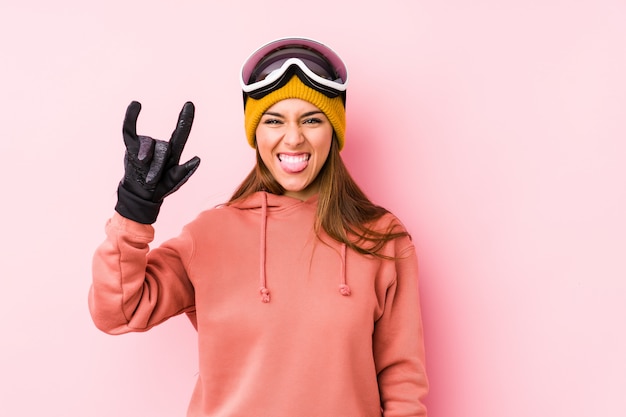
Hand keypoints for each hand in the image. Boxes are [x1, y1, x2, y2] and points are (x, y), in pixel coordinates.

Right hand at [115, 101, 200, 223]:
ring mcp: (146, 145)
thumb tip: (198, 158)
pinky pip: (129, 130)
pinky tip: (136, 105)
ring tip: (145, 177)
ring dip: (146, 162)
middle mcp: (160, 146)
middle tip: (152, 181)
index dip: (185, 119)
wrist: (140, 195)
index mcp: (173, 153)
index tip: (189, 104)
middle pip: (163, 149)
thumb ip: (184, 172)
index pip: (181, 134)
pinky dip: (131, 118)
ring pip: (148, 147)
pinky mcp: (131, 146)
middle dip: (158, 166)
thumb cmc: (159, 188)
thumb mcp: (173, 183)